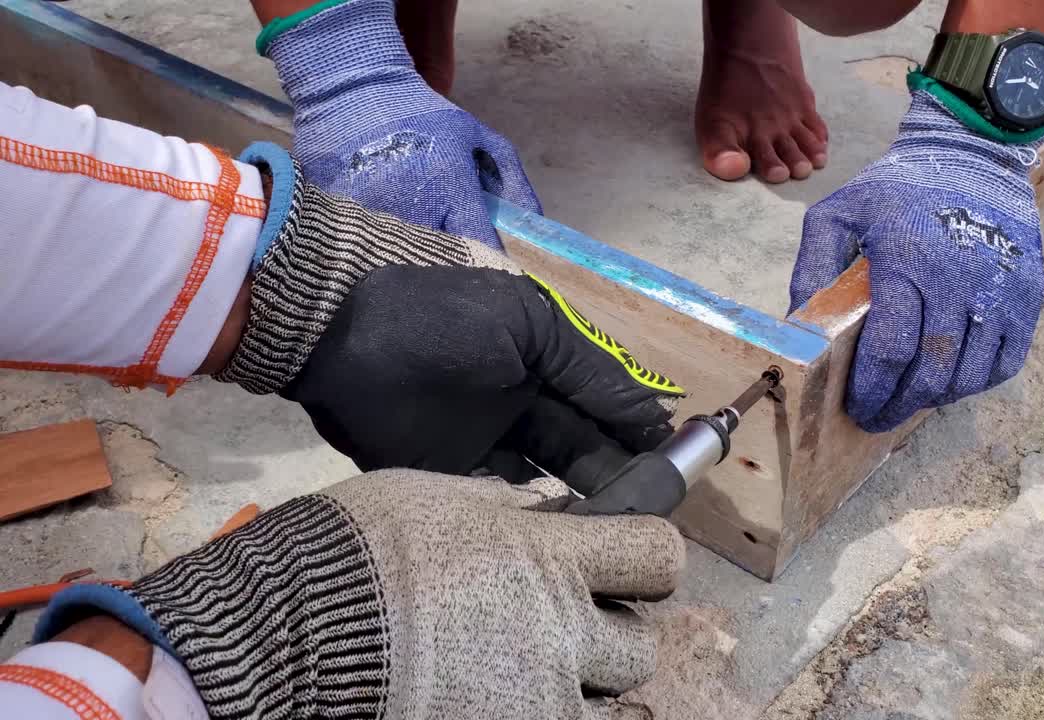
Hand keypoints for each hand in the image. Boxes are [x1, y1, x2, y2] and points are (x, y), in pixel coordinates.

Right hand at [37, 470, 684, 719]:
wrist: (288, 633)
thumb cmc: (355, 550)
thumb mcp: (435, 498)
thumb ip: (503, 506)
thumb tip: (543, 508)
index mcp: (549, 557)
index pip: (658, 555)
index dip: (650, 560)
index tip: (630, 565)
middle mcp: (560, 630)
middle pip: (641, 644)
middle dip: (610, 634)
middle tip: (564, 627)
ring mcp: (538, 696)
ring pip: (608, 704)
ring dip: (581, 687)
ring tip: (526, 670)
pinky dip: (541, 713)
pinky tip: (496, 696)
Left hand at [217, 145, 681, 491]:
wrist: (343, 331)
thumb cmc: (448, 317)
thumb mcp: (533, 327)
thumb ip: (595, 373)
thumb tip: (656, 415)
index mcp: (550, 360)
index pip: (610, 406)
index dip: (642, 436)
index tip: (675, 471)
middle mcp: (526, 401)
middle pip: (585, 448)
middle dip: (618, 476)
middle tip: (648, 512)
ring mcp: (488, 439)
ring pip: (550, 480)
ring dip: (580, 500)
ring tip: (612, 526)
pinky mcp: (449, 473)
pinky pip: (501, 501)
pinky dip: (529, 516)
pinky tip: (559, 530)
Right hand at [261, 0, 538, 248]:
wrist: (354, 92)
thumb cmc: (425, 117)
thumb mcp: (477, 135)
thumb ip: (511, 177)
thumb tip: (535, 222)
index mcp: (450, 184)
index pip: (479, 243)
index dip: (492, 263)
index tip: (500, 275)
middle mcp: (413, 203)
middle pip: (444, 263)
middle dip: (457, 271)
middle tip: (464, 274)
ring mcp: (375, 213)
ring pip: (406, 263)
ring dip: (418, 266)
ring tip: (426, 262)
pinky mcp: (344, 217)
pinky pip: (370, 250)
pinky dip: (383, 253)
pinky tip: (389, 245)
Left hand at [788, 90, 1043, 431]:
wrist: (972, 156)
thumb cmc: (897, 190)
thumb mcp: (839, 212)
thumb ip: (812, 266)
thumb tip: (798, 325)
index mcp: (907, 262)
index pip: (891, 349)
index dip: (872, 388)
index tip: (856, 406)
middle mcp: (957, 281)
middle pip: (930, 371)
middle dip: (898, 405)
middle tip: (877, 417)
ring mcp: (999, 290)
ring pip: (968, 374)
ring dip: (934, 399)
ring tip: (908, 401)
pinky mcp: (1028, 295)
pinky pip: (1005, 362)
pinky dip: (975, 382)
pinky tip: (949, 382)